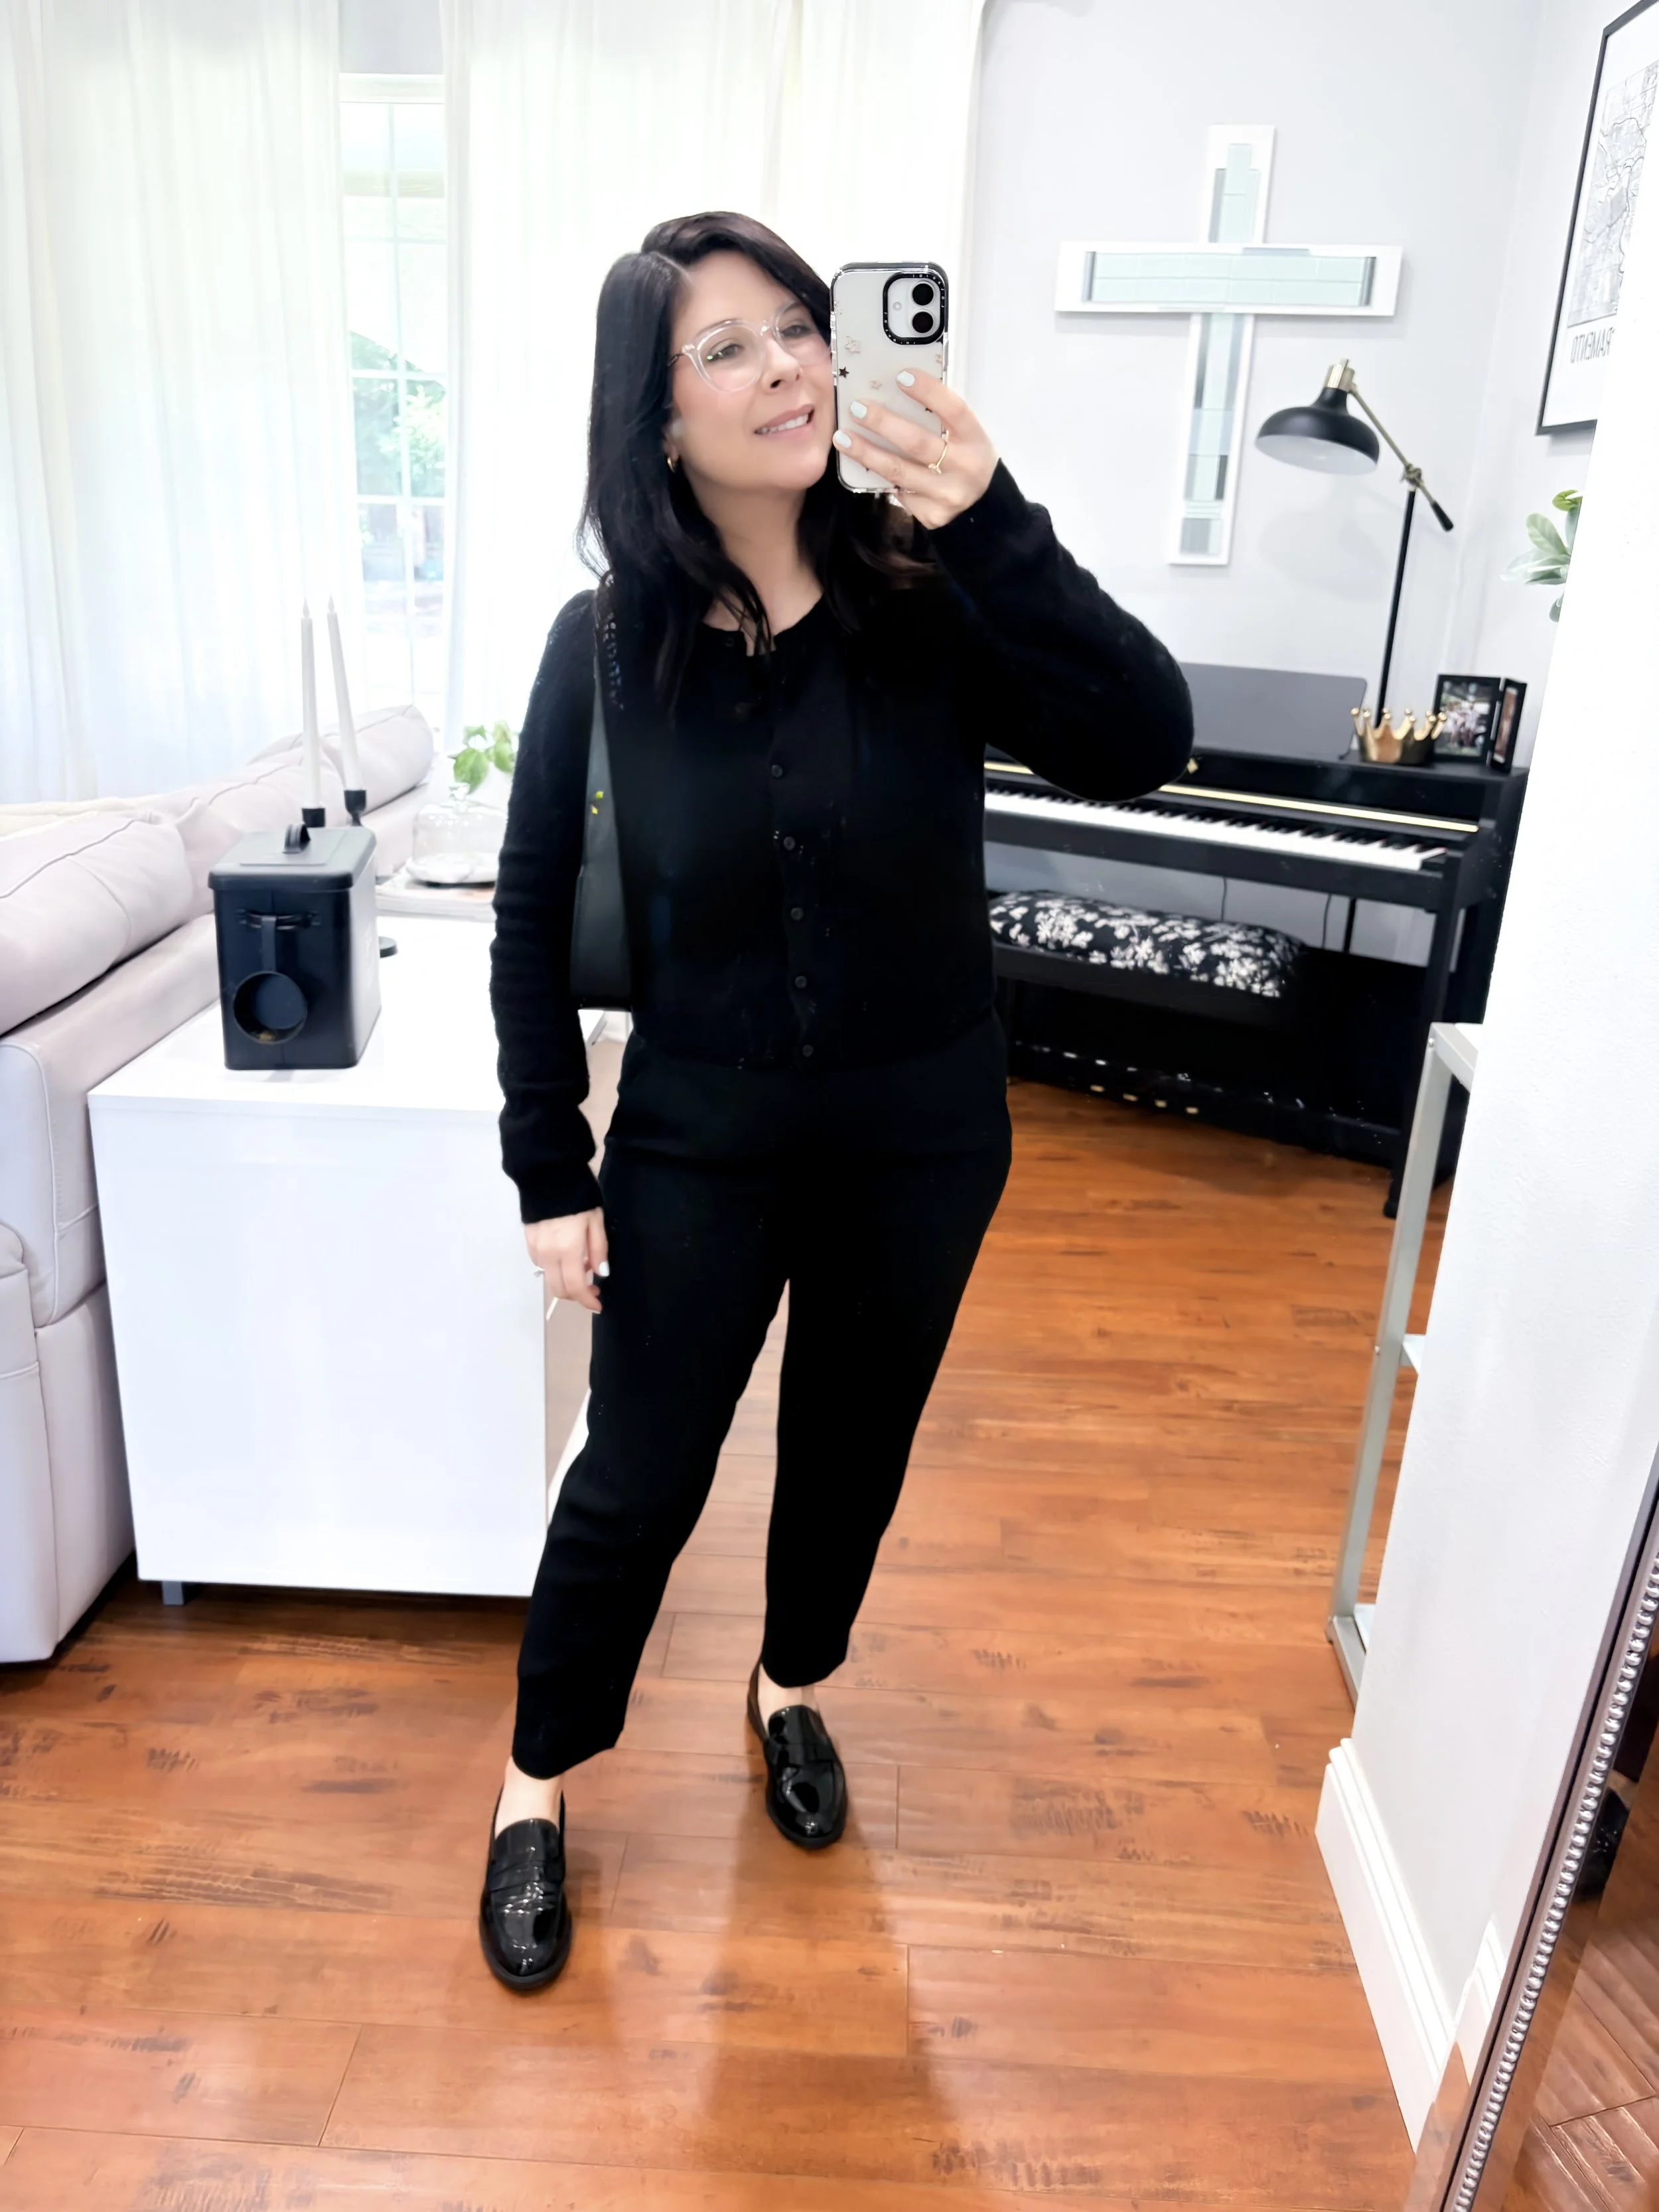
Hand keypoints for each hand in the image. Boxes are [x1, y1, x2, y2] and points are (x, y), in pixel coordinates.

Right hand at [525, 1206, 607, 1314]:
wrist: (549, 1173)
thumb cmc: (579, 1196)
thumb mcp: (596, 1221)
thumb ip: (598, 1250)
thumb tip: (600, 1274)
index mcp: (567, 1250)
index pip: (575, 1287)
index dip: (586, 1301)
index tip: (598, 1305)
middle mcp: (548, 1254)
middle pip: (558, 1289)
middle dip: (576, 1295)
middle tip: (592, 1287)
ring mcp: (535, 1248)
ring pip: (548, 1278)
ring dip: (565, 1280)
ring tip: (580, 1264)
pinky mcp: (528, 1241)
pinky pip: (541, 1264)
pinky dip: (554, 1267)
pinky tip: (565, 1255)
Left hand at [832, 366, 996, 529]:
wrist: (981, 503)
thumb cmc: (963, 455)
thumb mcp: (963, 434)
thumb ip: (939, 416)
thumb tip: (894, 386)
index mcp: (975, 440)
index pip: (953, 410)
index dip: (928, 392)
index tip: (900, 376)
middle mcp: (964, 468)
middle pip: (918, 443)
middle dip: (883, 423)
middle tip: (857, 408)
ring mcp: (947, 495)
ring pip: (899, 471)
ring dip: (866, 452)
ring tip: (842, 437)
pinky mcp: (932, 515)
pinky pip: (898, 492)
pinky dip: (876, 476)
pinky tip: (860, 463)